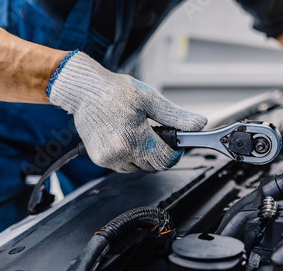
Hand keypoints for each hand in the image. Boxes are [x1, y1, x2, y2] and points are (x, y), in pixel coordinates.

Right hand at [46, 51, 206, 172]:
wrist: (83, 90)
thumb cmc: (115, 91)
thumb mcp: (150, 99)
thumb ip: (176, 116)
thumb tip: (199, 124)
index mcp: (135, 139)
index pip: (166, 160)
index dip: (176, 152)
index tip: (176, 143)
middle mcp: (120, 154)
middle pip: (153, 166)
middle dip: (160, 152)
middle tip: (156, 133)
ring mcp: (108, 159)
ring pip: (139, 168)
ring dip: (145, 156)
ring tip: (139, 133)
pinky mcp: (100, 160)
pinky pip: (124, 166)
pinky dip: (130, 156)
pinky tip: (127, 138)